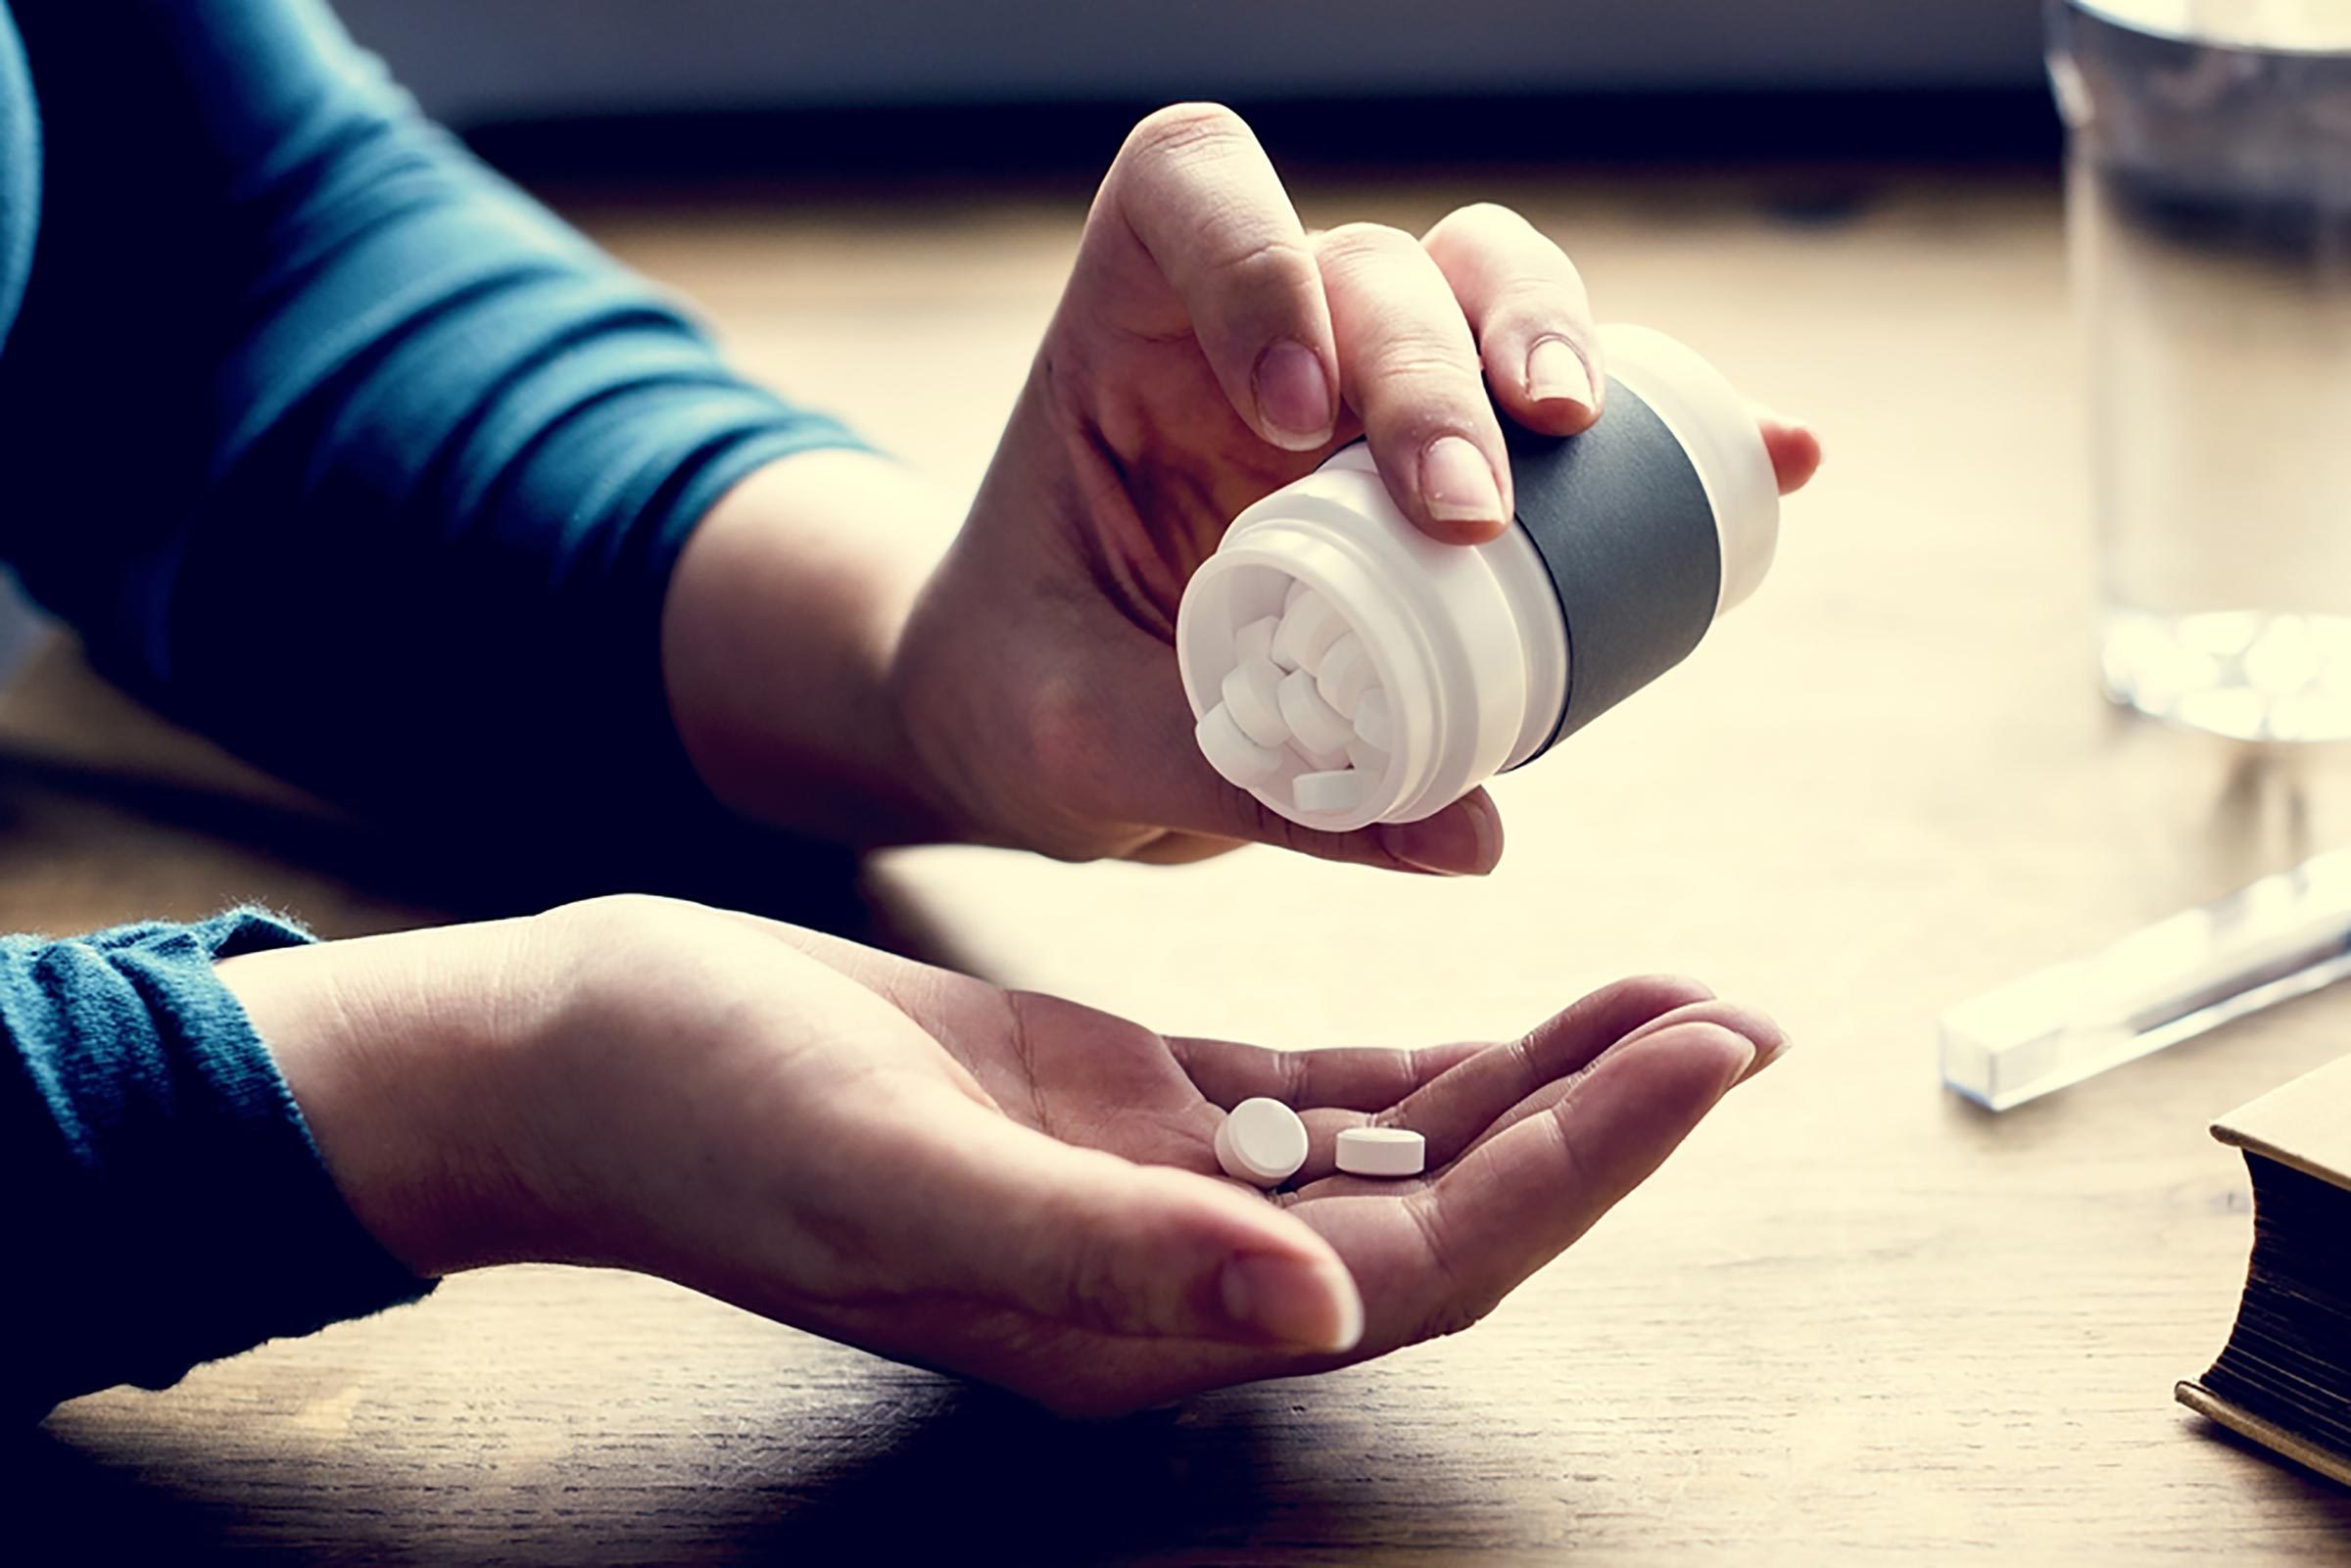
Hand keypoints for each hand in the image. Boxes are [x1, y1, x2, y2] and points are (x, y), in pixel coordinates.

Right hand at [222, 895, 1787, 1416]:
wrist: (603, 1054)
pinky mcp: (1121, 1112)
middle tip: (1739, 1015)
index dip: (1583, 1166)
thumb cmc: (716, 1117)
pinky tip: (1503, 1017)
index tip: (1707, 1054)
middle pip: (1451, 1215)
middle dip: (1604, 1122)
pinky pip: (1313, 1104)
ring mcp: (1154, 1194)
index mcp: (1144, 1321)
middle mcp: (1175, 1277)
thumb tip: (1323, 1311)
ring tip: (1663, 996)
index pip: (1428, 1262)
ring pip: (1399, 1157)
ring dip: (1534, 1081)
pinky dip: (1419, 1061)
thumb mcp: (899, 1174)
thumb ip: (1110, 1255)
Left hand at [662, 104, 1821, 868]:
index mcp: (1125, 340)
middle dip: (1434, 367)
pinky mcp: (1448, 460)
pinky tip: (1773, 458)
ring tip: (1585, 438)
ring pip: (1486, 290)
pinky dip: (1676, 425)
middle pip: (1377, 265)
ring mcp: (1368, 387)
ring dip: (1550, 344)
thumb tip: (1471, 832)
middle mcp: (1262, 332)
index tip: (1284, 416)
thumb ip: (1234, 781)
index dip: (1252, 256)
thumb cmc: (1033, 702)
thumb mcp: (1087, 746)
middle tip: (1462, 512)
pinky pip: (1582, 415)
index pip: (1193, 193)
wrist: (1053, 729)